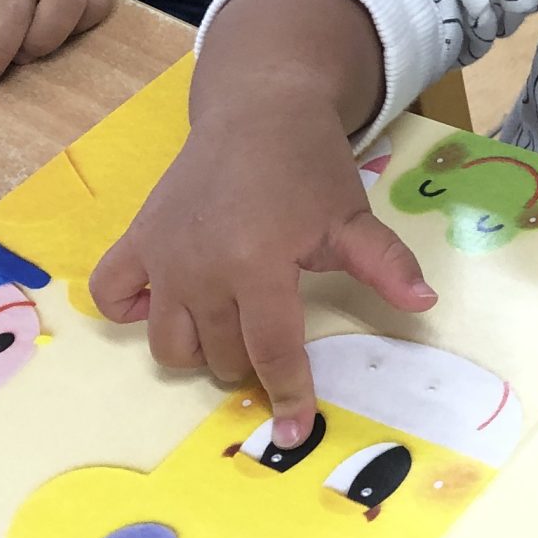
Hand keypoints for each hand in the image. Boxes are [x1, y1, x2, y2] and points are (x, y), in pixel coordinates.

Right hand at [87, 77, 433, 437]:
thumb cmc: (309, 165)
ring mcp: (162, 255)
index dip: (288, 394)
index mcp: (257, 264)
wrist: (259, 107)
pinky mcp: (137, 238)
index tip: (295, 431)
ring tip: (229, 329)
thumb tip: (425, 306)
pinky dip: (131, 313)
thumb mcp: (351, 216)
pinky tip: (166, 307)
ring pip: (169, 343)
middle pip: (222, 354)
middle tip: (272, 344)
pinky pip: (112, 295)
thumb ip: (385, 265)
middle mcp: (201, 267)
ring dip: (199, 351)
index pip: (272, 350)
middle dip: (250, 366)